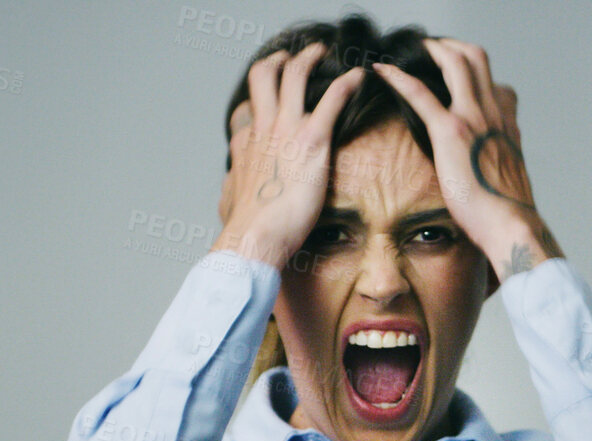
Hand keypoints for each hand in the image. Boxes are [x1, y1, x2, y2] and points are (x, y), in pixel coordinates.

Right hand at [213, 43, 365, 267]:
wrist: (254, 236)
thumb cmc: (247, 228)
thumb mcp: (232, 201)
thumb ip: (235, 188)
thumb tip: (232, 191)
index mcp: (246, 143)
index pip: (249, 109)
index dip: (260, 97)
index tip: (273, 95)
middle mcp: (262, 128)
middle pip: (263, 76)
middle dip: (280, 60)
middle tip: (295, 56)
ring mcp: (286, 130)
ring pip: (294, 75)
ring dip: (309, 58)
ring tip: (323, 53)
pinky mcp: (312, 139)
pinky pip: (332, 98)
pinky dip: (347, 82)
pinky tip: (359, 77)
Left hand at [372, 39, 561, 280]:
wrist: (510, 225)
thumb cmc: (506, 213)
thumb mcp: (508, 181)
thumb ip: (498, 164)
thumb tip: (488, 173)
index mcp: (506, 126)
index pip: (498, 86)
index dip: (476, 74)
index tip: (457, 76)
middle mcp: (492, 114)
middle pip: (476, 58)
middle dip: (451, 46)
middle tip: (430, 50)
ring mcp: (473, 118)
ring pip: (456, 62)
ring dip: (431, 49)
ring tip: (411, 51)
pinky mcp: (450, 131)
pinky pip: (421, 93)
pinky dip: (399, 77)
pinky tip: (382, 71)